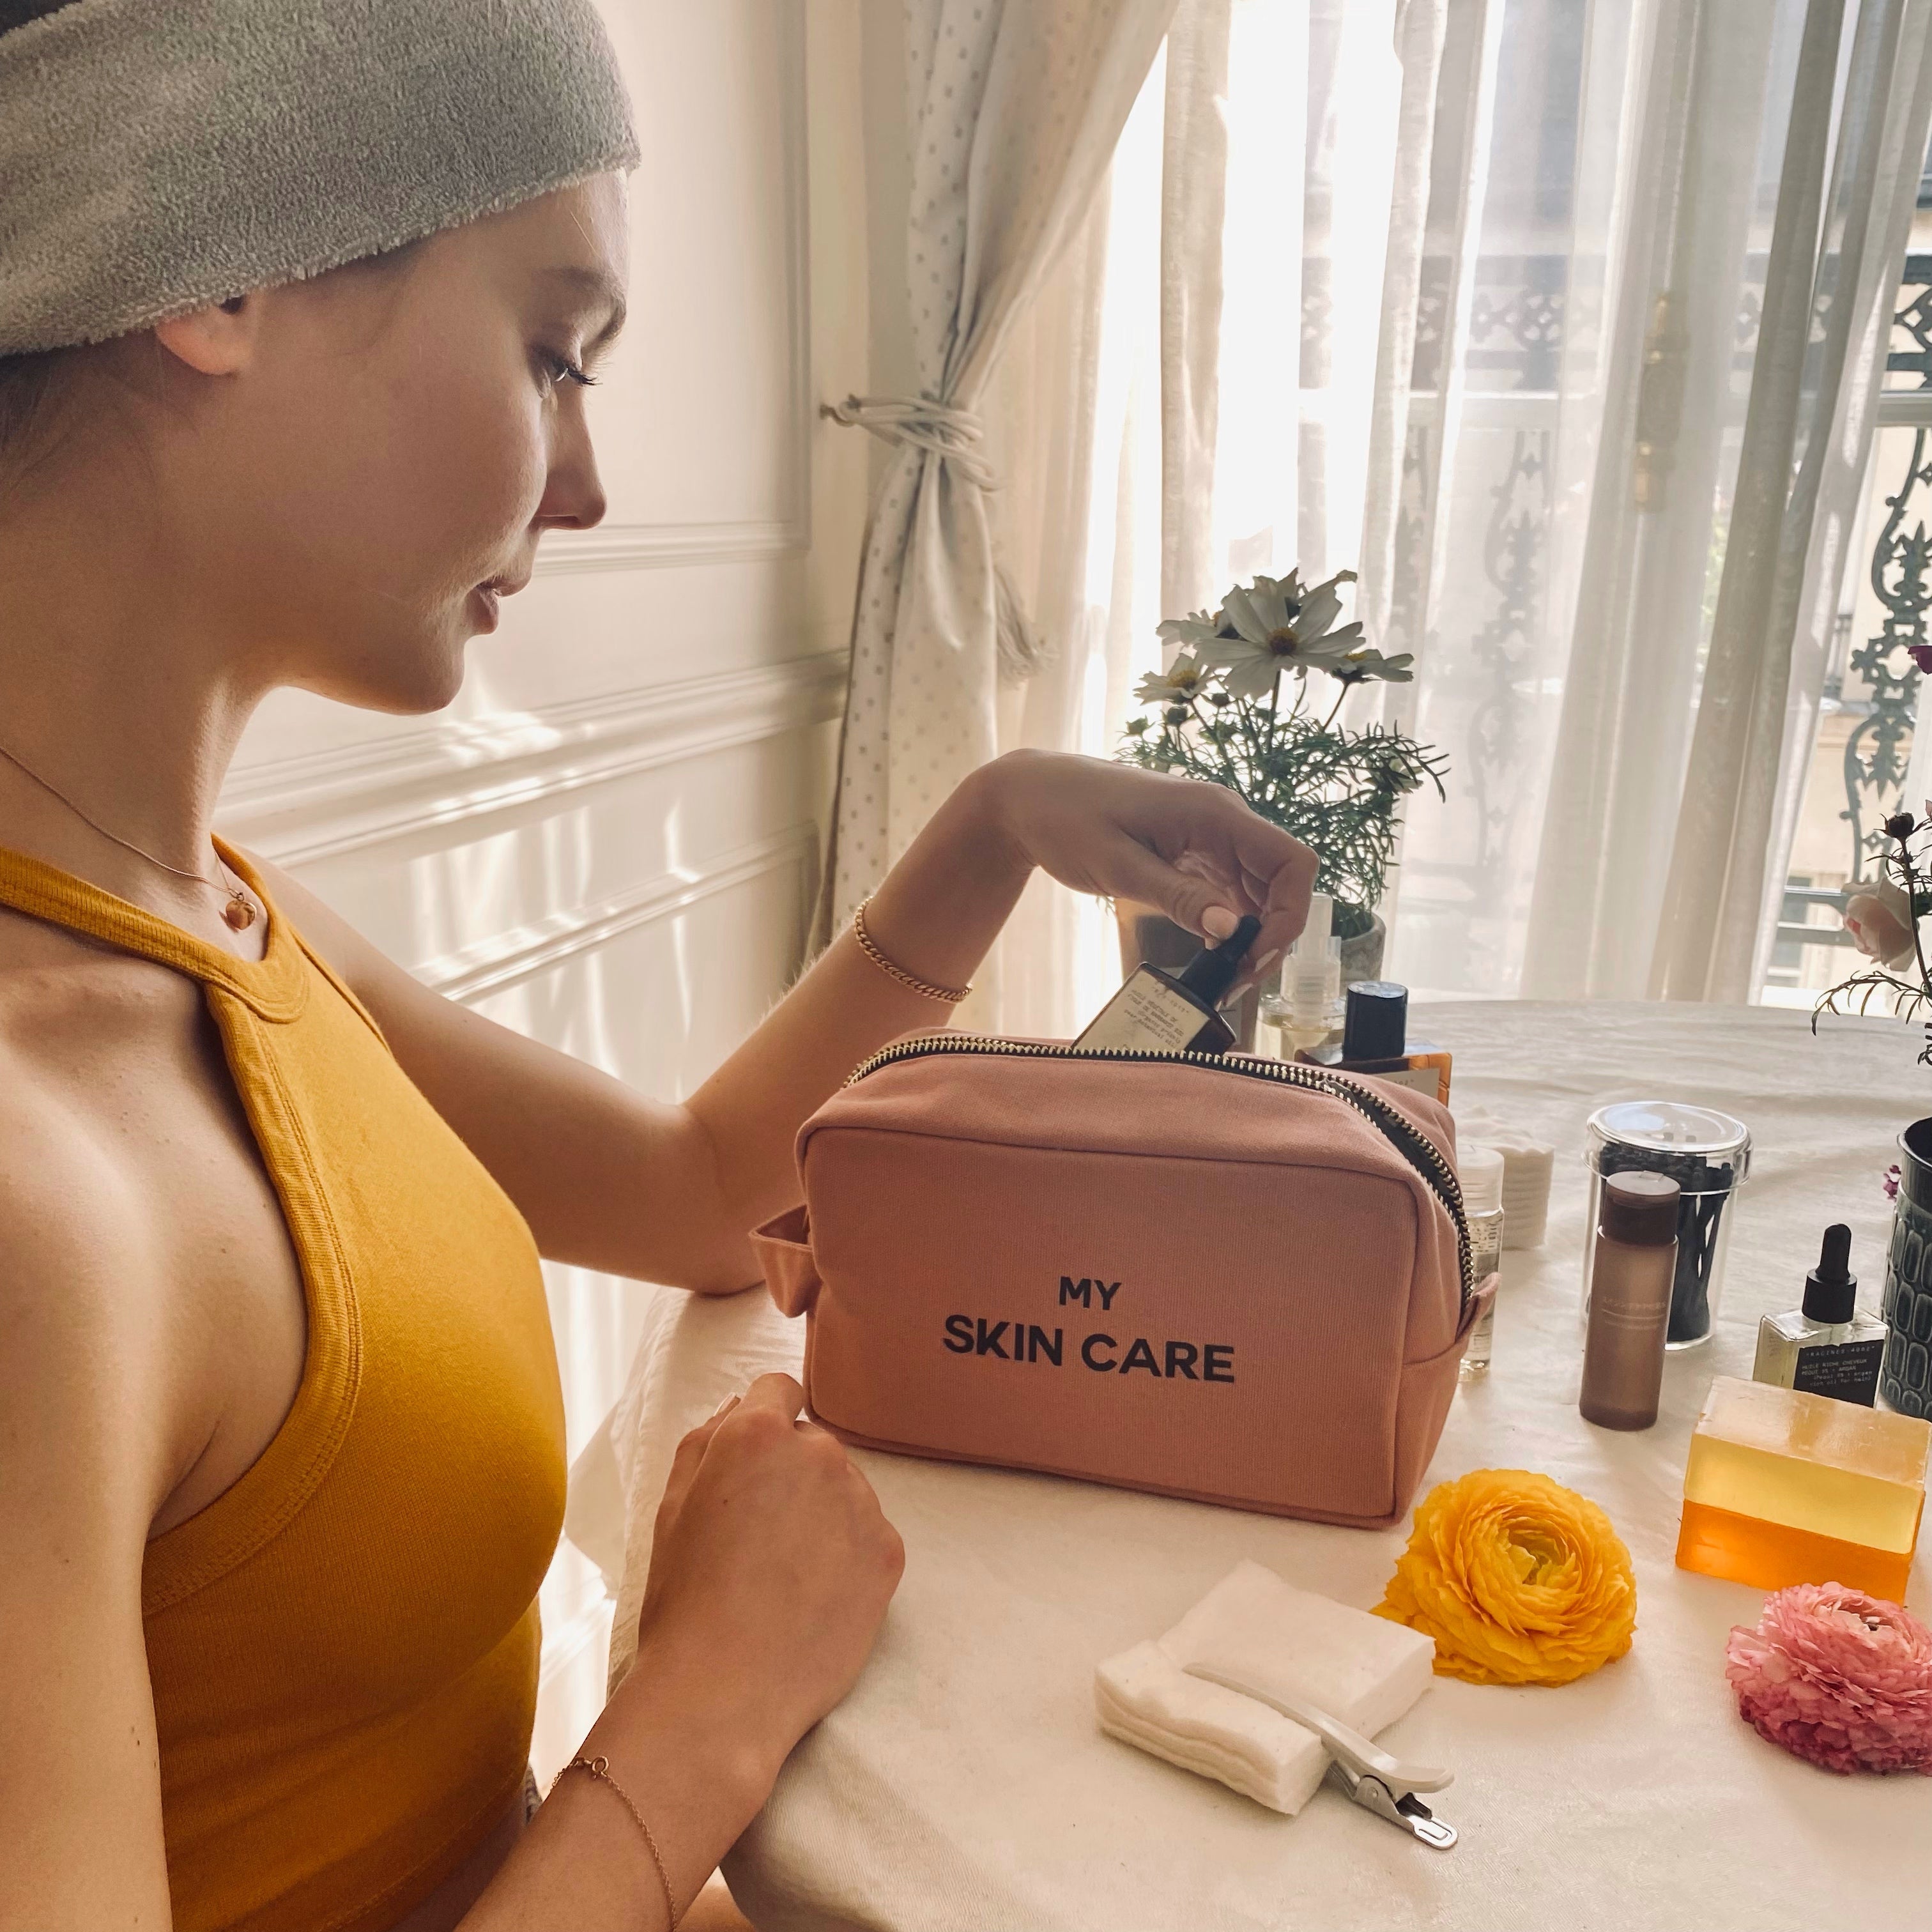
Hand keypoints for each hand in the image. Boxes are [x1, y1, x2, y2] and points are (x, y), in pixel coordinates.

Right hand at [632, 1373, 903, 1777]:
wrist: (723, 1693)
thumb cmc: (683, 1601)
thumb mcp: (671, 1507)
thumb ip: (706, 1440)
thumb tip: (740, 1406)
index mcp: (756, 1434)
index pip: (778, 1389)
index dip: (763, 1422)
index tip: (753, 1465)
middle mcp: (818, 1454)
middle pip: (812, 1444)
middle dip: (790, 1475)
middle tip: (758, 1537)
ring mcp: (861, 1502)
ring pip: (844, 1489)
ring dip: (822, 1514)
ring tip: (784, 1576)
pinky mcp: (889, 1551)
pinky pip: (869, 1533)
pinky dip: (848, 1556)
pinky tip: (813, 1597)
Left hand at [980, 749, 1317, 984]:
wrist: (1030, 797)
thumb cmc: (1065, 819)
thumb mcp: (1117, 866)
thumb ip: (1177, 896)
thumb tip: (1229, 931)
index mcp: (1214, 813)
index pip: (1291, 862)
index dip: (1290, 915)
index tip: (1255, 957)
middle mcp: (1223, 820)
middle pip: (1282, 882)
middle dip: (1271, 935)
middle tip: (1235, 981)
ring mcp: (1210, 836)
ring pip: (1260, 891)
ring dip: (1252, 935)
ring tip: (1223, 976)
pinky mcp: (1194, 853)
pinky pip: (1231, 890)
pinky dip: (1229, 924)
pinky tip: (1209, 952)